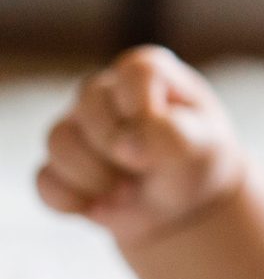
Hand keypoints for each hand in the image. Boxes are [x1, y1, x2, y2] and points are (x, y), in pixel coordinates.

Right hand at [35, 46, 246, 248]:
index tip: (164, 138)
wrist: (181, 205)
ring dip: (96, 177)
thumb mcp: (201, 146)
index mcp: (146, 72)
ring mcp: (75, 127)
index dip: (145, 111)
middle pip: (89, 104)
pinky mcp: (56, 165)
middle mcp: (104, 91)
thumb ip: (172, 136)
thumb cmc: (195, 162)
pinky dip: (74, 201)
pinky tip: (101, 206)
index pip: (134, 72)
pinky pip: (46, 181)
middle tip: (147, 170)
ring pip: (59, 141)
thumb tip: (127, 144)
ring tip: (129, 192)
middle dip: (120, 146)